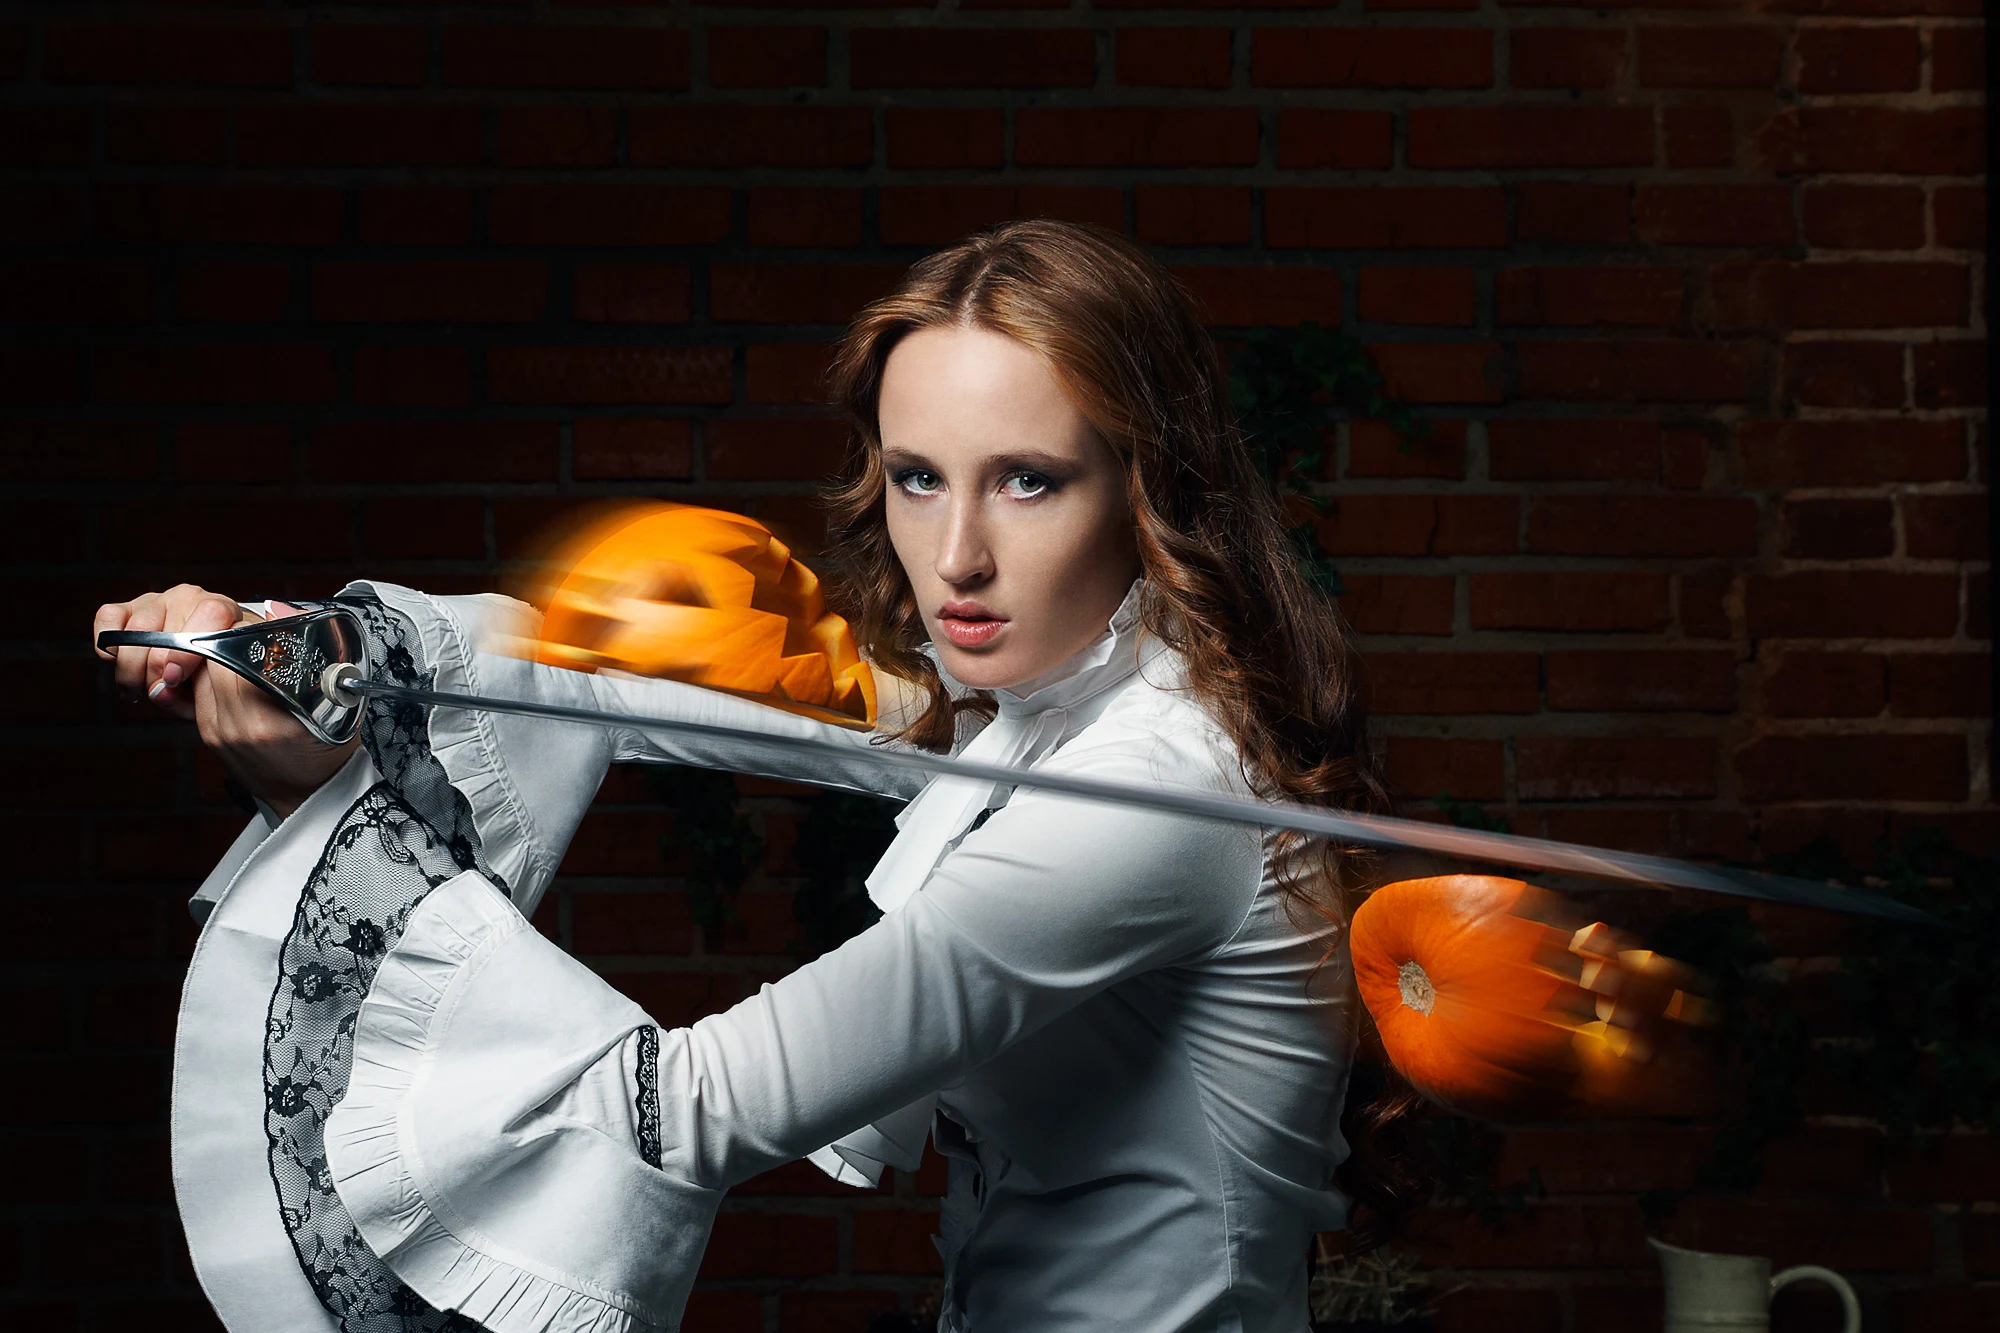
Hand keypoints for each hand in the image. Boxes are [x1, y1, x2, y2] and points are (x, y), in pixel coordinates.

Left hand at [93, 586, 359, 819]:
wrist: (311, 793)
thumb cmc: (332, 741)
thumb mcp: (340, 694)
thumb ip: (312, 648)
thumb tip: (278, 608)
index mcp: (274, 718)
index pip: (237, 654)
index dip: (246, 632)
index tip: (262, 629)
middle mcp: (240, 726)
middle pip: (214, 660)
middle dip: (230, 641)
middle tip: (253, 638)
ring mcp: (220, 732)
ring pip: (201, 674)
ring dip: (219, 659)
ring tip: (247, 659)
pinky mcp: (209, 735)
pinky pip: (200, 692)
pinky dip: (215, 679)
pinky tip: (238, 680)